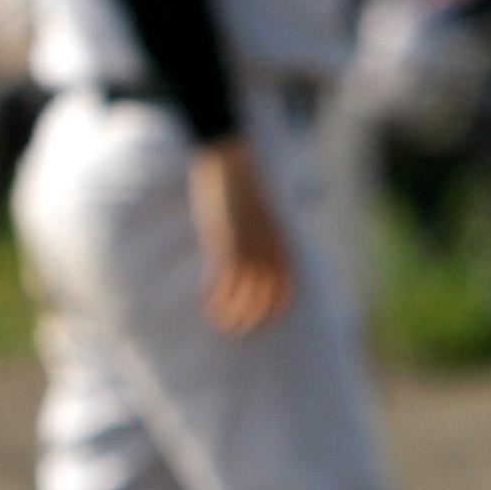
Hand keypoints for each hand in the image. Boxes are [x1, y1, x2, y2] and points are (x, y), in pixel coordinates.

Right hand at [188, 136, 293, 334]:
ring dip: (232, 315)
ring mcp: (250, 247)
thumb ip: (266, 232)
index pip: (286, 289)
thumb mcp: (262, 212)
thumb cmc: (244, 181)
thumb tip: (263, 243)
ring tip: (219, 325)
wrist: (233, 157)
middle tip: (236, 332)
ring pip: (244, 296)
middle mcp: (270, 250)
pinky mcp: (228, 243)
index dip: (273, 311)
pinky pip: (223, 282)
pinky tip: (204, 304)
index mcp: (282, 244)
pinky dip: (215, 298)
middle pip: (267, 299)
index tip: (259, 323)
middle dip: (253, 320)